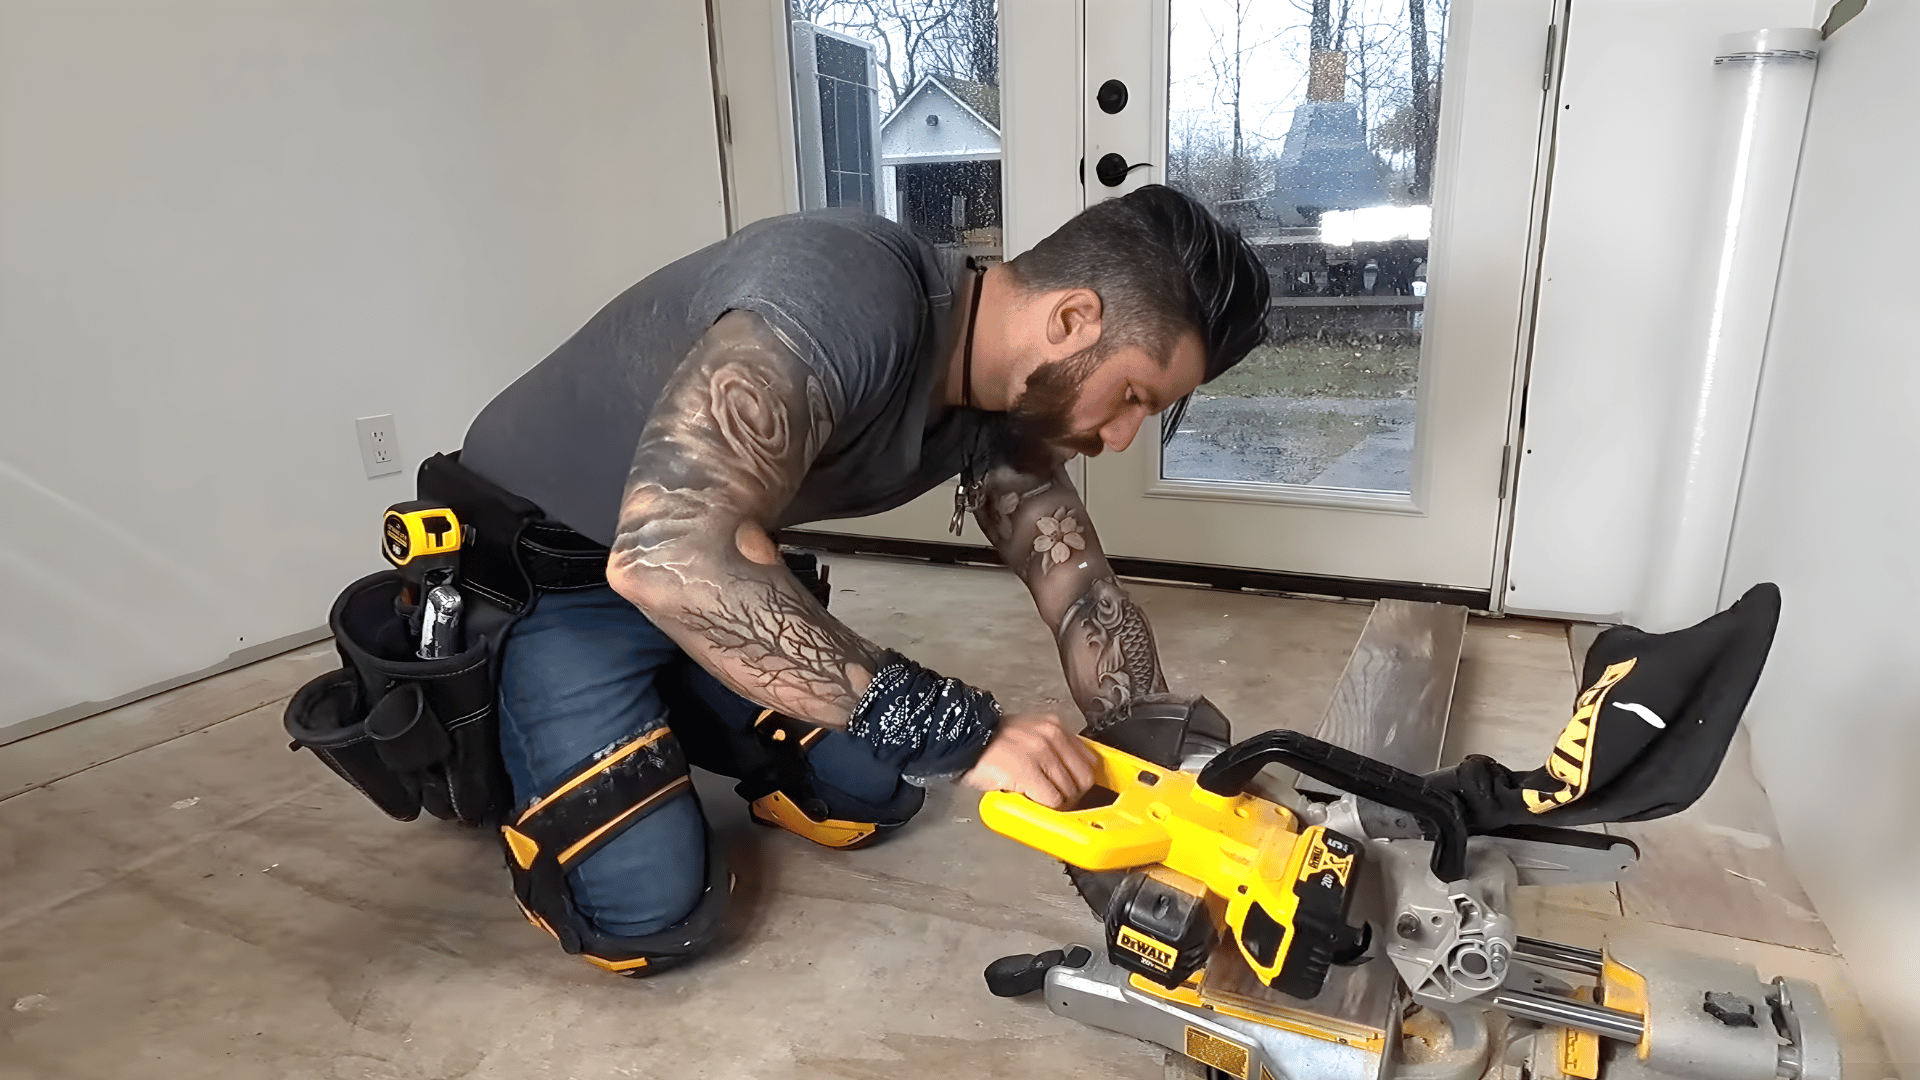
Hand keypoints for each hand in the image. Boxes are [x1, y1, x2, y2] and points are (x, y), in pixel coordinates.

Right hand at [961, 712, 1096, 808]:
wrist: (962, 738)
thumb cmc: (990, 741)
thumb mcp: (1029, 734)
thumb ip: (1051, 748)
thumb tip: (1067, 774)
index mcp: (1055, 727)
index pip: (1089, 760)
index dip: (1080, 780)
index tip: (1071, 789)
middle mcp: (1051, 736)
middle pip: (1084, 779)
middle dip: (1072, 795)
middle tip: (1055, 800)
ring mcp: (1040, 753)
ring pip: (1069, 793)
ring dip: (1056, 803)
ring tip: (1038, 801)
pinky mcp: (1027, 771)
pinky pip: (1051, 800)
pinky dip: (1044, 808)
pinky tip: (1030, 801)